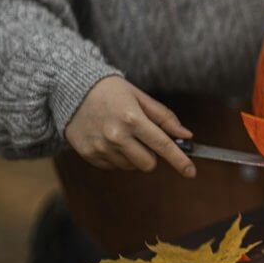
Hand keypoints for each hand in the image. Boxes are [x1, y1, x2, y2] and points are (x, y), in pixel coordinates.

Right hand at [65, 76, 196, 175]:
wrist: (72, 90)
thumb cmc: (112, 91)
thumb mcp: (141, 98)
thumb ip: (165, 118)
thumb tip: (186, 136)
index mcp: (132, 119)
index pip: (163, 146)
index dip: (180, 161)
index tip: (191, 172)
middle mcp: (116, 135)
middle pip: (148, 164)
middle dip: (153, 156)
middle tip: (145, 139)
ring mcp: (100, 147)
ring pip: (131, 166)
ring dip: (134, 155)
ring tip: (123, 134)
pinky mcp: (88, 154)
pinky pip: (114, 166)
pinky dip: (117, 157)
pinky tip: (110, 139)